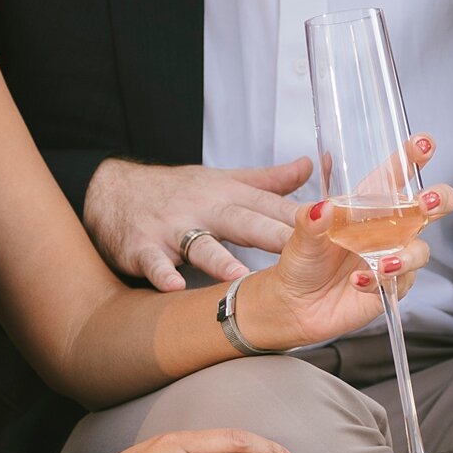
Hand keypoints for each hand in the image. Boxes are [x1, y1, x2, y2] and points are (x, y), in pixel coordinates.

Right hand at [83, 155, 314, 289]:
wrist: (112, 189)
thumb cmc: (177, 190)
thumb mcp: (224, 180)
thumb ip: (269, 180)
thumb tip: (311, 165)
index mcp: (229, 194)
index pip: (274, 207)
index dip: (308, 219)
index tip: (341, 231)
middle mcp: (205, 208)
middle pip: (245, 222)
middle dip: (277, 236)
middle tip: (308, 253)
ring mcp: (173, 228)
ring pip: (200, 244)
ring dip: (220, 259)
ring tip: (241, 276)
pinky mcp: (142, 246)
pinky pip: (153, 263)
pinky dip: (163, 274)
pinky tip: (174, 287)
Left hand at [235, 142, 452, 351]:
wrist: (297, 305)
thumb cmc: (302, 262)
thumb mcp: (300, 237)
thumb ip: (311, 221)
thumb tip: (322, 208)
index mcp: (368, 206)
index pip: (396, 175)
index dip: (412, 157)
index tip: (422, 144)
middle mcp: (387, 229)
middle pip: (431, 208)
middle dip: (439, 200)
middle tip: (427, 203)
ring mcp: (393, 257)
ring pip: (420, 250)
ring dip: (406, 256)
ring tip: (383, 264)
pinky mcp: (392, 285)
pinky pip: (401, 281)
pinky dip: (381, 281)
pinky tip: (359, 281)